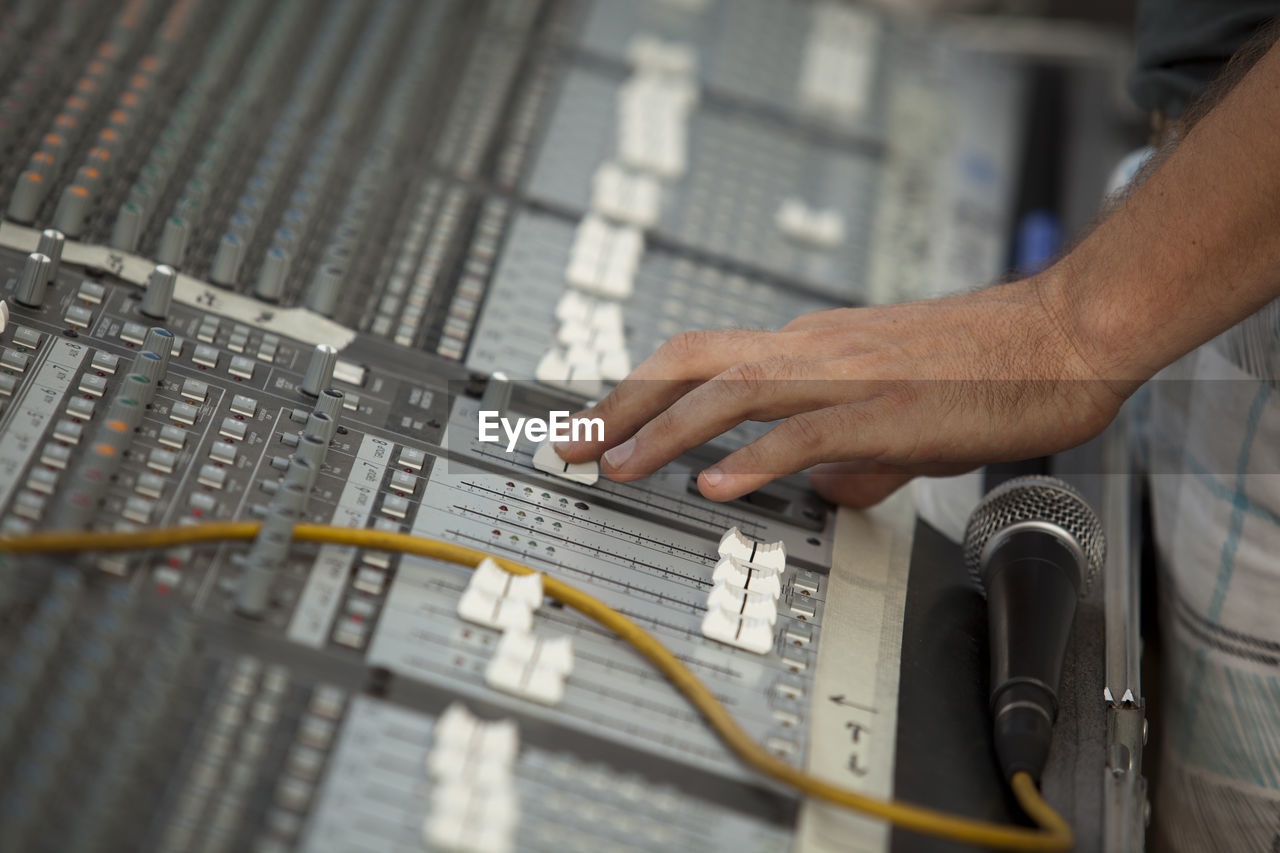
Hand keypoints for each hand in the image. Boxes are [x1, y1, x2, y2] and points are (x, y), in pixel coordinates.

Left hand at [555, 275, 1133, 506]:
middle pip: (691, 361)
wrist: (1060, 336)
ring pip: (731, 390)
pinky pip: (803, 431)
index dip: (639, 391)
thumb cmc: (985, 367)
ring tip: (618, 465)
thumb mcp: (898, 416)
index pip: (702, 359)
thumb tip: (819, 489)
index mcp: (810, 348)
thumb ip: (849, 453)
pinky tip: (716, 485)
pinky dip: (753, 458)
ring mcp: (845, 375)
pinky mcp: (886, 409)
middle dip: (621, 403)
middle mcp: (812, 349)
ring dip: (666, 430)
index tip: (596, 426)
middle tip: (571, 445)